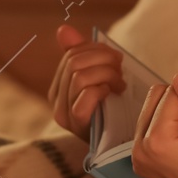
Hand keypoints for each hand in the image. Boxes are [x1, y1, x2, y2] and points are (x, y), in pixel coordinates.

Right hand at [48, 22, 123, 140]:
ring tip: (120, 83)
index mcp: (58, 86)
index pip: (72, 54)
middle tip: (121, 69)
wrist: (120, 147)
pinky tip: (113, 93)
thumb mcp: (98, 80)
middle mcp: (56, 101)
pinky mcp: (78, 125)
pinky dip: (102, 89)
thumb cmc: (112, 111)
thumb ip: (82, 54)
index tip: (115, 58)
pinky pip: (86, 95)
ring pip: (80, 76)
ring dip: (106, 74)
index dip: (96, 49)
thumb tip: (63, 30)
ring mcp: (65, 114)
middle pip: (75, 63)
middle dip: (103, 60)